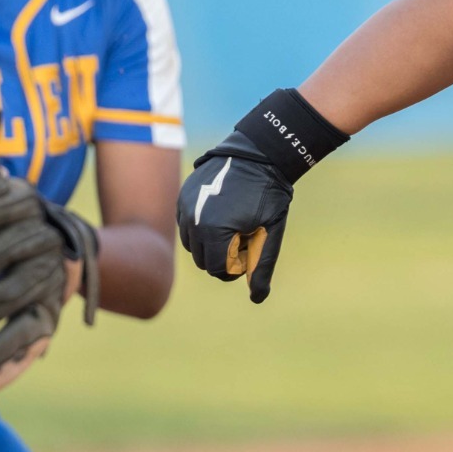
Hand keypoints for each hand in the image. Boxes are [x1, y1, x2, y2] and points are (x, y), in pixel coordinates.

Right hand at [177, 132, 293, 303]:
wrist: (258, 154)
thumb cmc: (269, 196)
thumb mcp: (269, 233)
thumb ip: (260, 267)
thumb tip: (258, 297)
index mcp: (214, 232)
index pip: (218, 270)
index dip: (237, 266)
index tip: (251, 249)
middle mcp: (193, 221)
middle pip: (203, 260)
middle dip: (223, 255)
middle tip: (245, 235)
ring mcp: (185, 207)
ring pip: (192, 244)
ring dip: (210, 242)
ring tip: (233, 224)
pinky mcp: (183, 197)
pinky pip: (186, 224)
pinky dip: (201, 226)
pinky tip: (222, 212)